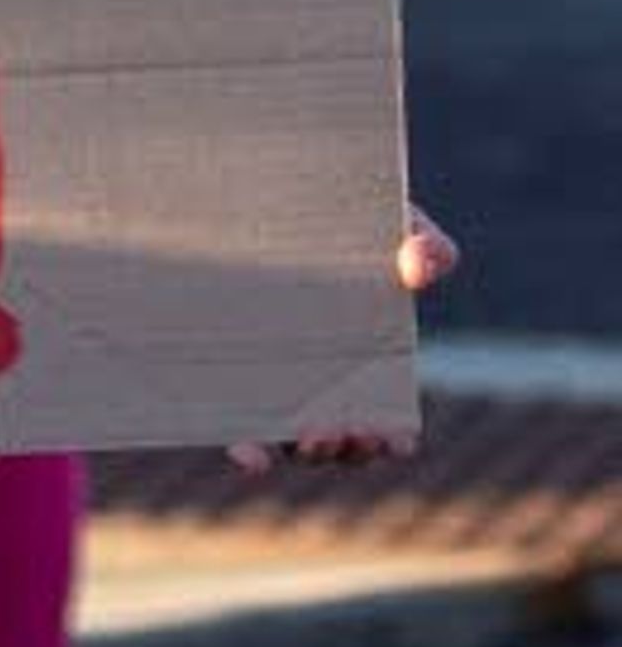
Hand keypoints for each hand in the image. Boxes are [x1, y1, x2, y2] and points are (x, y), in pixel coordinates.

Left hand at [225, 209, 458, 470]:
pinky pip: (234, 421)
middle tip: (351, 431)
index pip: (384, 419)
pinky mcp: (224, 369)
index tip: (398, 442)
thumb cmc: (346, 215)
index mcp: (364, 359)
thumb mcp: (391, 221)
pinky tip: (251, 454)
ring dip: (304, 451)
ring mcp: (269, 376)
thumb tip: (422, 266)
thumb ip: (420, 241)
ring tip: (314, 435)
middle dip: (348, 448)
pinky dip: (247, 446)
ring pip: (288, 440)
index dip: (392, 438)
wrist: (268, 192)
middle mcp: (316, 379)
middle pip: (336, 440)